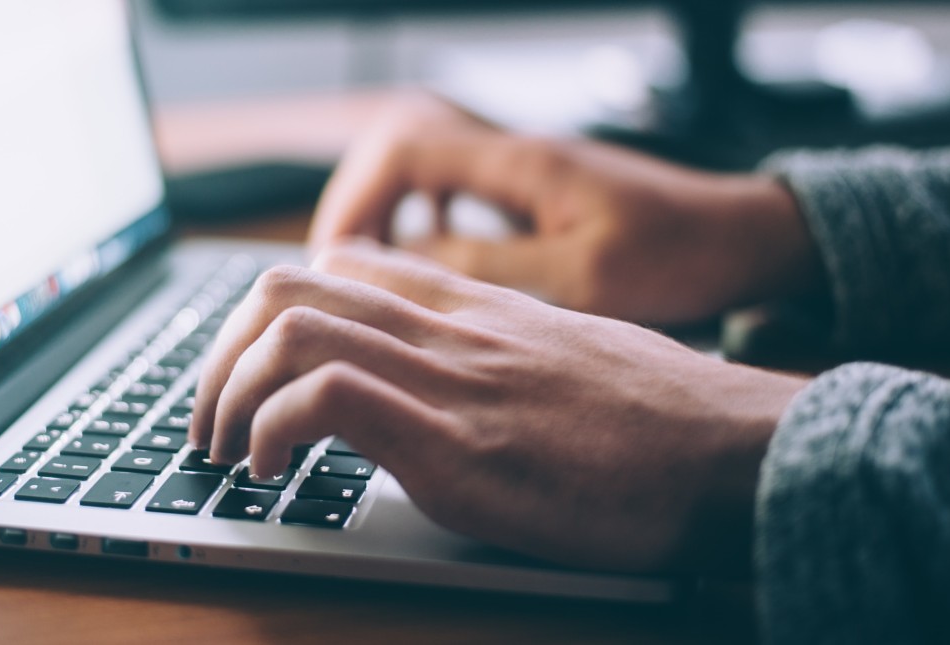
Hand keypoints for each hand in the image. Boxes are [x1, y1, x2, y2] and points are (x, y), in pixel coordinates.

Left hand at [191, 242, 808, 573]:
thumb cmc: (665, 420)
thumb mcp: (569, 359)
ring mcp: (451, 380)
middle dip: (221, 354)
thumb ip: (498, 353)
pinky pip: (327, 398)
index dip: (271, 314)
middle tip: (211, 419)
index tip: (254, 372)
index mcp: (475, 309)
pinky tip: (272, 472)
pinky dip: (272, 430)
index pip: (341, 265)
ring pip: (290, 328)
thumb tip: (453, 384)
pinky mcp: (457, 446)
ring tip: (226, 450)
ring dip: (227, 392)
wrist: (739, 452)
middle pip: (289, 287)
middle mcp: (451, 329)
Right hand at [308, 93, 822, 324]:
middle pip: (399, 152)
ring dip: (388, 217)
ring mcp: (525, 172)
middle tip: (338, 273)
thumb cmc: (679, 256)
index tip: (335, 260)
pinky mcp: (537, 194)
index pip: (403, 149)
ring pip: (424, 172)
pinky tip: (429, 267)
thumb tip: (400, 266)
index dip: (355, 200)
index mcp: (520, 164)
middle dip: (357, 208)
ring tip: (369, 276)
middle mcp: (514, 155)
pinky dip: (426, 224)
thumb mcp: (581, 278)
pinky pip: (456, 194)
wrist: (744, 238)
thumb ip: (487, 269)